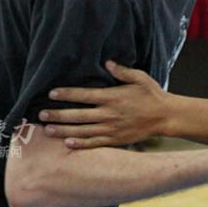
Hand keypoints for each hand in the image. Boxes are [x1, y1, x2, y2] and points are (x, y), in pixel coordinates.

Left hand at [40, 60, 170, 148]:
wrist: (166, 116)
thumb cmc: (152, 95)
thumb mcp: (140, 78)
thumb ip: (122, 71)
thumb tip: (107, 62)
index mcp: (113, 97)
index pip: (84, 95)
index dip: (67, 94)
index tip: (52, 93)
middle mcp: (109, 114)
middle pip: (78, 115)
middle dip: (58, 114)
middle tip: (41, 114)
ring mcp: (111, 128)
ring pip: (82, 130)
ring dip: (63, 130)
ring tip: (47, 130)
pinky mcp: (115, 139)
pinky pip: (94, 143)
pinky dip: (80, 144)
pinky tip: (67, 143)